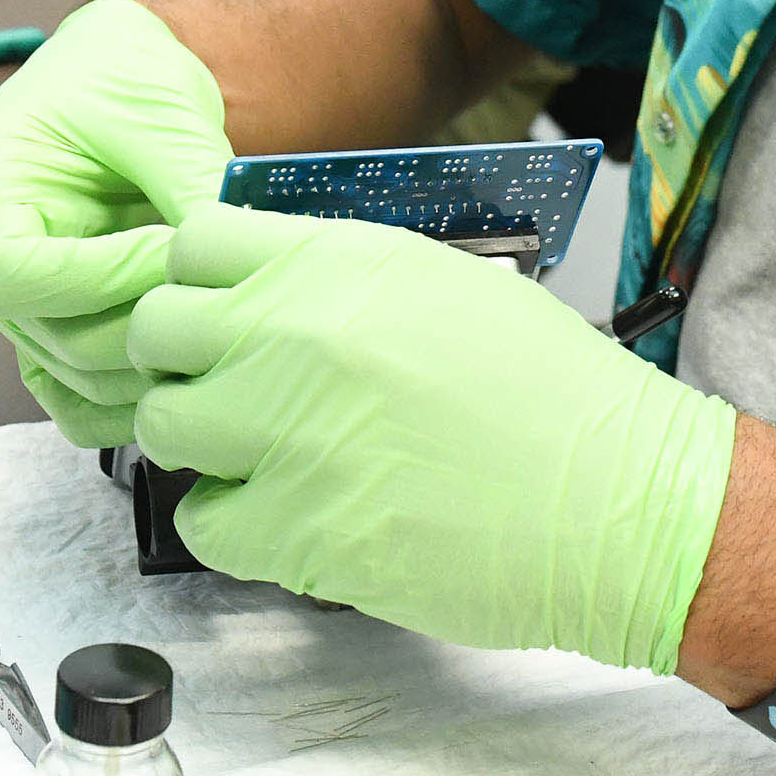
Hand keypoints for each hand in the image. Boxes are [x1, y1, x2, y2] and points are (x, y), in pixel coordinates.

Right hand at [0, 0, 231, 445]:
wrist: (123, 79)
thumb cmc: (120, 76)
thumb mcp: (156, 112)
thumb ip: (188, 184)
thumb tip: (232, 252)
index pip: (11, 271)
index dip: (94, 278)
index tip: (166, 250)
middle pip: (49, 333)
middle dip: (142, 321)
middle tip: (214, 289)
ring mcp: (20, 302)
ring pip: (74, 372)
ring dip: (150, 360)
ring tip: (216, 319)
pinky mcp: (58, 327)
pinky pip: (80, 392)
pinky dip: (131, 398)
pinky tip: (187, 374)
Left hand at [129, 204, 739, 670]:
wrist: (619, 499)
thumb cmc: (555, 398)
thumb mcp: (448, 284)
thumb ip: (344, 279)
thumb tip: (272, 290)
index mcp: (336, 265)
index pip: (194, 245)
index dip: (197, 283)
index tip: (216, 313)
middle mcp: (295, 336)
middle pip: (156, 331)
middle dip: (181, 361)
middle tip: (224, 390)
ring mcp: (285, 434)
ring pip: (163, 427)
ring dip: (201, 444)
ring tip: (260, 459)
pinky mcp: (293, 530)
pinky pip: (204, 523)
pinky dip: (233, 526)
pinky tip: (286, 518)